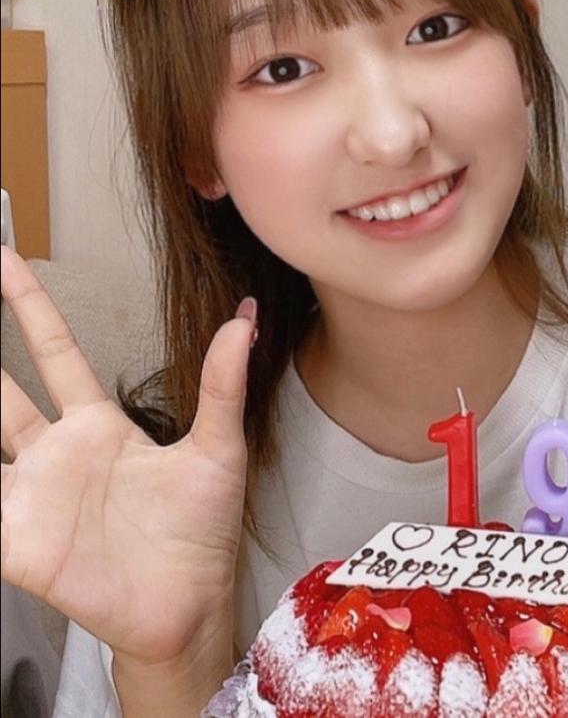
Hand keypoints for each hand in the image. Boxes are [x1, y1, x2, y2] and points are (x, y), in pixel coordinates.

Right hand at [0, 246, 255, 664]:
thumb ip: (223, 383)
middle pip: (0, 391)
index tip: (7, 261)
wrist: (190, 603)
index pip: (54, 352)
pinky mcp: (18, 542)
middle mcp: (57, 454)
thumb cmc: (202, 528)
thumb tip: (246, 317)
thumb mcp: (218, 447)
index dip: (29, 306)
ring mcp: (31, 496)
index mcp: (99, 426)